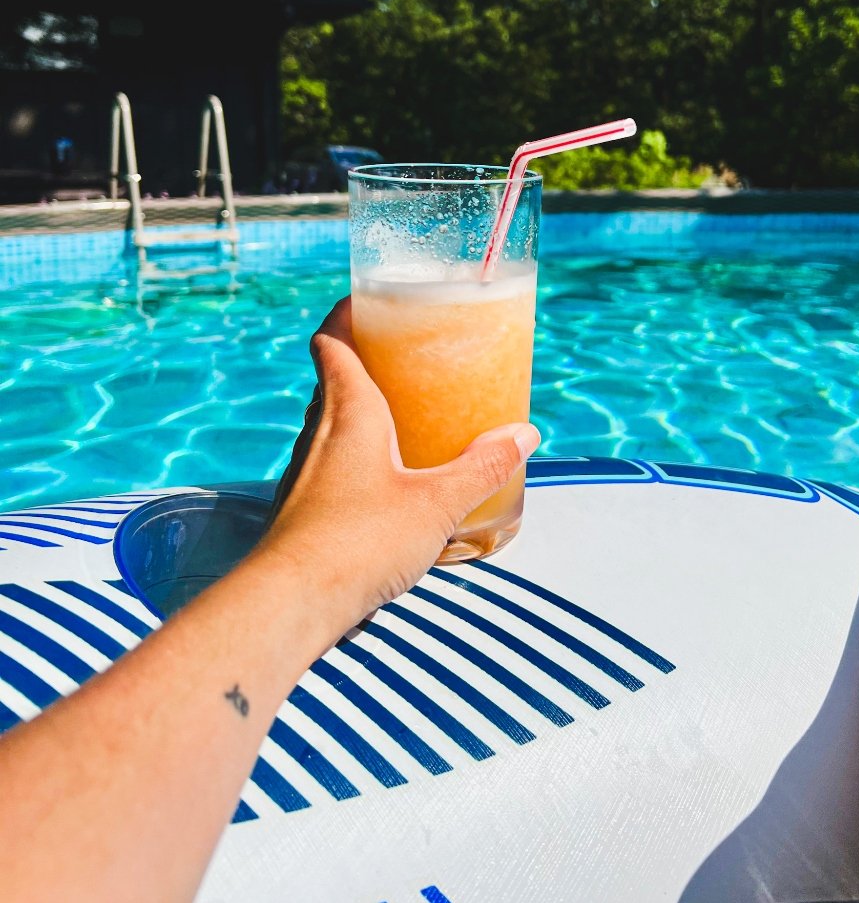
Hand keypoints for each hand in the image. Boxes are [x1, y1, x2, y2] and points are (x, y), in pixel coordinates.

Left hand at [257, 297, 539, 638]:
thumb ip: (482, 468)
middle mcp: (319, 434)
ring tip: (406, 420)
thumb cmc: (360, 540)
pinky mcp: (303, 510)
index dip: (347, 314)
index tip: (371, 300)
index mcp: (348, 412)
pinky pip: (332, 465)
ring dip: (362, 412)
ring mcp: (306, 473)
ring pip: (331, 424)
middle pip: (333, 379)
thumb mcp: (437, 503)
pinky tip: (388, 485)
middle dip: (366, 362)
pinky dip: (358, 458)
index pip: (332, 341)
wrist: (291, 602)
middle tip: (408, 359)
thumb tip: (523, 436)